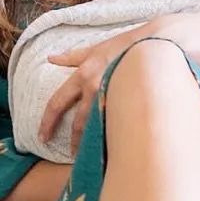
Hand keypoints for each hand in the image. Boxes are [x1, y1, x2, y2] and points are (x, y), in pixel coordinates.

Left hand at [40, 20, 165, 150]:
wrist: (157, 44)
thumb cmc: (125, 45)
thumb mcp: (96, 48)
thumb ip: (72, 57)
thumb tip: (51, 59)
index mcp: (83, 75)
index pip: (57, 102)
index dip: (47, 121)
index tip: (42, 136)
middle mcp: (95, 88)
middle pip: (79, 123)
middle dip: (73, 142)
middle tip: (71, 155)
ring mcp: (114, 98)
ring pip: (98, 129)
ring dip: (93, 144)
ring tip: (92, 156)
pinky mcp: (131, 105)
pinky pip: (118, 126)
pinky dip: (113, 138)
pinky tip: (113, 149)